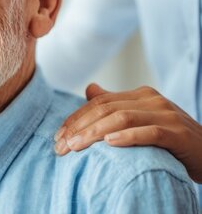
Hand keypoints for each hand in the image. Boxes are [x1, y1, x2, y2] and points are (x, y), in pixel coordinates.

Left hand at [54, 83, 201, 182]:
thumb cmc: (172, 139)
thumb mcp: (142, 119)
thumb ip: (116, 104)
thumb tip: (90, 89)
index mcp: (140, 95)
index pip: (99, 102)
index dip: (75, 118)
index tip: (58, 137)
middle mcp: (152, 100)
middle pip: (105, 109)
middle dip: (79, 127)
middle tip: (61, 146)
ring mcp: (167, 114)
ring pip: (122, 118)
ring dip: (94, 133)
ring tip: (76, 147)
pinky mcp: (178, 133)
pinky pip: (150, 132)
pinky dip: (128, 137)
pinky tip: (110, 144)